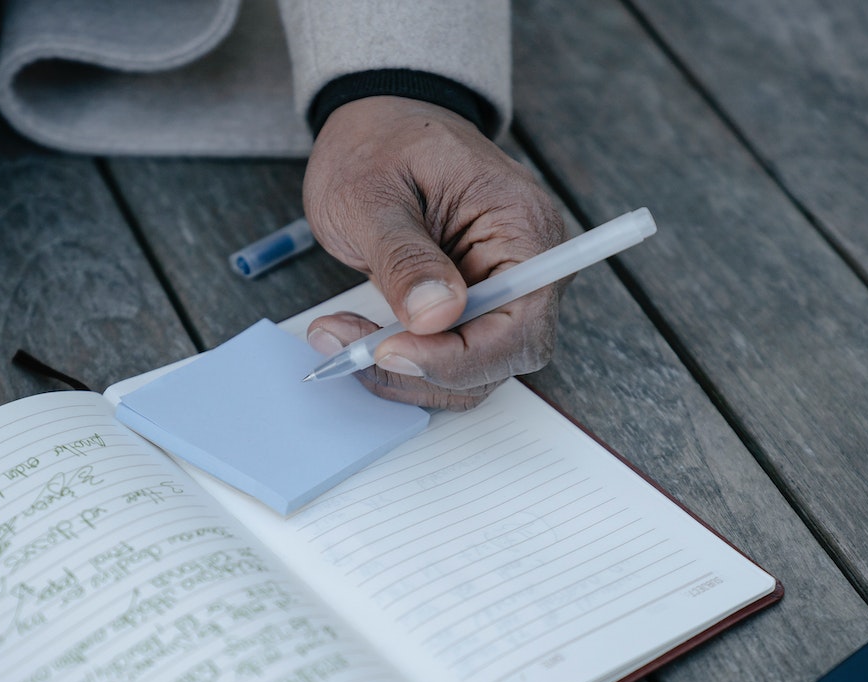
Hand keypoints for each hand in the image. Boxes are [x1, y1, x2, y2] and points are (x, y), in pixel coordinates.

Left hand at [302, 96, 566, 410]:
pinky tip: (356, 337)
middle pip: (500, 358)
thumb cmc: (379, 143)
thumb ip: (404, 256)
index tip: (389, 350)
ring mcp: (502, 290)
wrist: (377, 124)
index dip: (459, 356)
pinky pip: (448, 358)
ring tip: (339, 336)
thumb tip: (436, 317)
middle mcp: (528, 267)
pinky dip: (401, 362)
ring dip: (404, 372)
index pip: (519, 322)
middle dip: (424, 368)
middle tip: (349, 347)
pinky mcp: (471, 309)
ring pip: (471, 371)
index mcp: (522, 227)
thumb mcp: (373, 194)